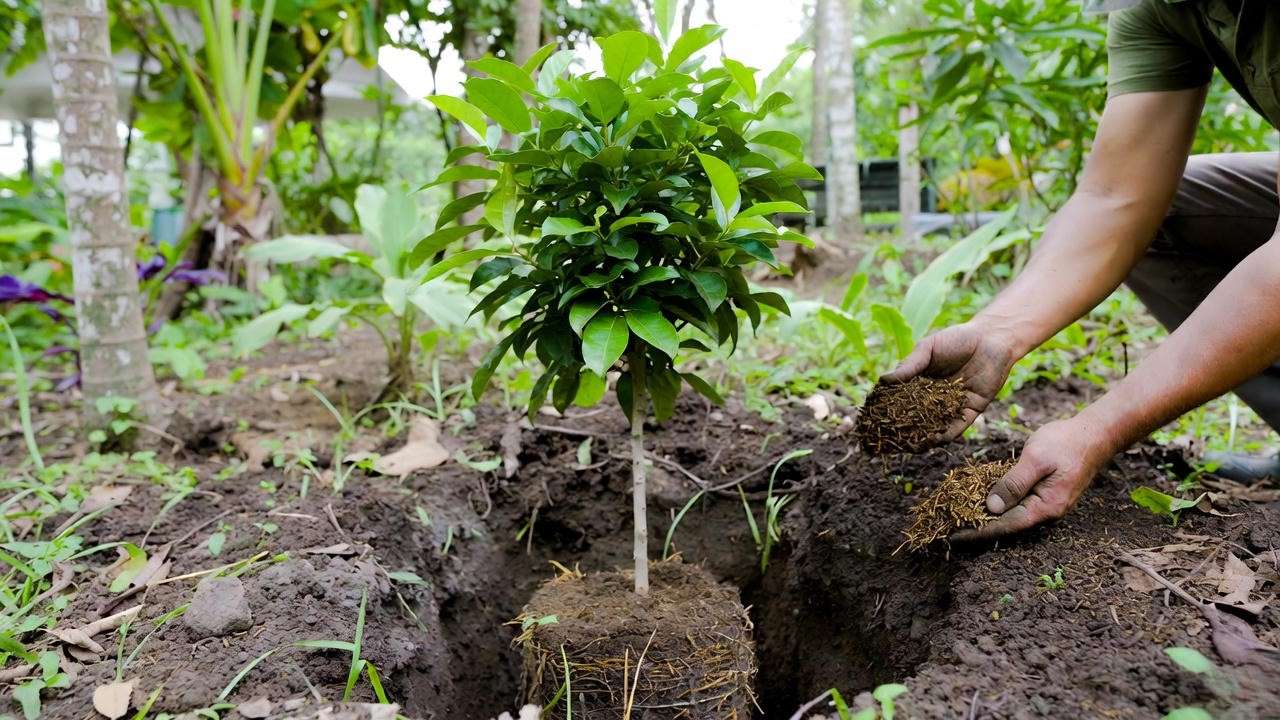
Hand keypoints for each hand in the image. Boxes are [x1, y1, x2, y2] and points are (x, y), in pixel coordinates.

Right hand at [880, 321, 1018, 441]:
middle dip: (902, 429)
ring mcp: (951, 406)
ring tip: (907, 446)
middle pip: (915, 417)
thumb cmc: (957, 339)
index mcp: (920, 382)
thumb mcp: (927, 349)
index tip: (872, 419)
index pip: (901, 399)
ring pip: (934, 426)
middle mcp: (934, 397)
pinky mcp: (970, 411)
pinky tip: (933, 441)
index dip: (887, 409)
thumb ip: (908, 365)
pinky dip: (945, 435)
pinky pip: (956, 427)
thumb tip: (883, 381)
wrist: (991, 339)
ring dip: (921, 437)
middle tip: (886, 440)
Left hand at [952, 417, 1116, 540]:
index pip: (1006, 525)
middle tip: (949, 529)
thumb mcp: (1035, 460)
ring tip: (959, 517)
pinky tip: (981, 500)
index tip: (954, 536)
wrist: (1096, 433)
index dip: (978, 531)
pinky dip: (999, 502)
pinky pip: (1019, 502)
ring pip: (1013, 513)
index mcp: (1046, 507)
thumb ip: (1013, 483)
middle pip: (1008, 523)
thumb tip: (991, 508)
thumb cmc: (1066, 443)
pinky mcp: (1046, 492)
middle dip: (979, 526)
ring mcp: (1048, 502)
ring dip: (987, 515)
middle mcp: (1047, 510)